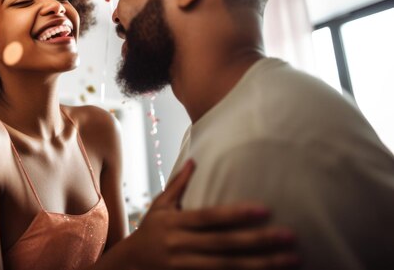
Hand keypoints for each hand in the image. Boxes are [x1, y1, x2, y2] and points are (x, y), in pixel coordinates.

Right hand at [126, 160, 299, 269]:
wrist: (128, 265)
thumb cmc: (149, 231)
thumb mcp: (159, 207)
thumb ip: (178, 185)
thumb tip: (194, 160)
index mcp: (175, 223)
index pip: (211, 217)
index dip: (237, 214)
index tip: (266, 210)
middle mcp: (180, 245)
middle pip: (225, 245)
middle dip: (260, 242)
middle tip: (290, 237)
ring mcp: (184, 266)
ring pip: (227, 267)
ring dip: (262, 265)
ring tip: (291, 260)